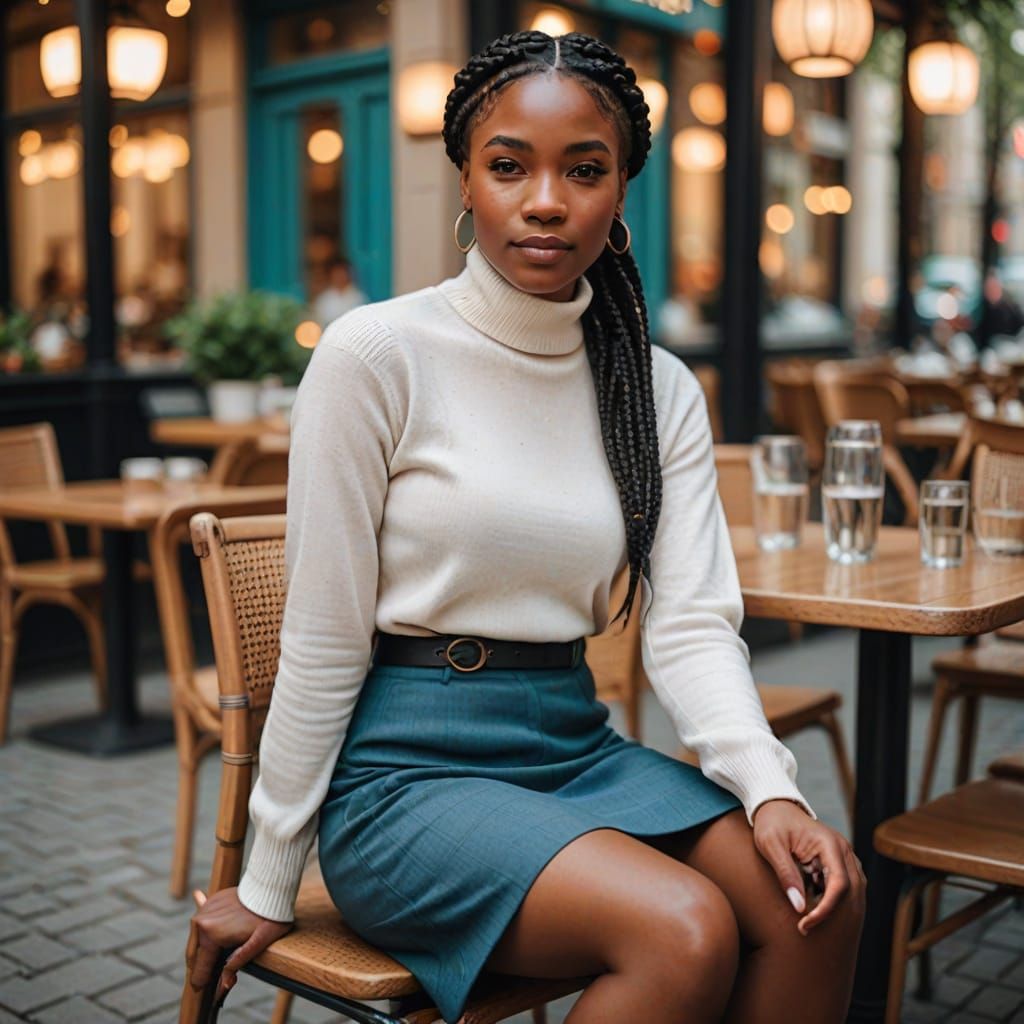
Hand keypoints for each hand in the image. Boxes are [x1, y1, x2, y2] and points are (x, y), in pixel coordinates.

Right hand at [187, 888, 291, 1005]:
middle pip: (193, 954)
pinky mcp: (210, 901)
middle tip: (206, 981)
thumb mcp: (259, 943)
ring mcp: (204, 909)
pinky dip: (204, 935)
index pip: (200, 968)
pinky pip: (201, 923)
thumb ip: (239, 962)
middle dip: (199, 968)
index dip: (201, 982)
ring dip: (201, 951)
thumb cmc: (270, 917)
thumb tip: (225, 984)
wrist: (271, 887)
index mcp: (210, 934)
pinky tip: (210, 939)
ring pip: (195, 939)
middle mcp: (201, 921)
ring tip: (210, 964)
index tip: (202, 992)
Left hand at [751, 800, 865, 935]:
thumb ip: (785, 874)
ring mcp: (842, 855)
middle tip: (804, 928)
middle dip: (829, 913)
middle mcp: (843, 849)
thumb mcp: (770, 845)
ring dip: (832, 908)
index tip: (805, 923)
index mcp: (829, 844)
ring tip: (807, 919)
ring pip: (850, 891)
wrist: (774, 806)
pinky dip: (829, 899)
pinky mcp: (836, 862)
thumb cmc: (770, 823)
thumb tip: (799, 907)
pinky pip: (841, 886)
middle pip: (850, 891)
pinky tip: (810, 906)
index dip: (826, 909)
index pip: (840, 884)